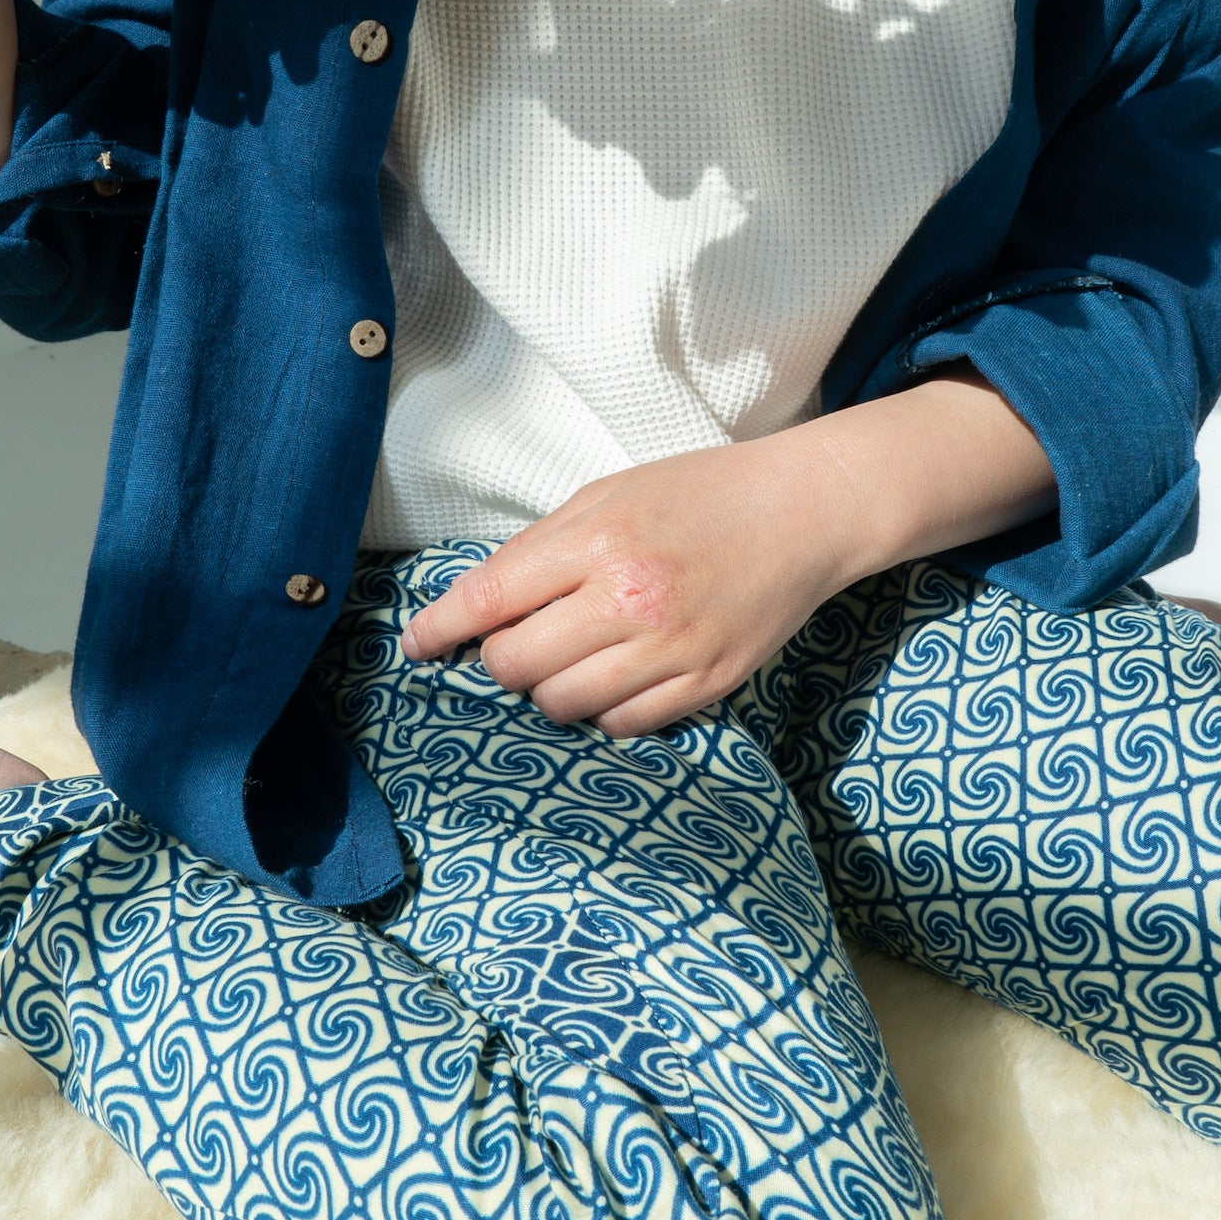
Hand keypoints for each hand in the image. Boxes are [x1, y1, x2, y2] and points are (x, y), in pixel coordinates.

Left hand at [401, 431, 859, 735]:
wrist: (803, 512)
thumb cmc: (699, 495)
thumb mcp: (608, 495)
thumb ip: (539, 549)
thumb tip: (474, 606)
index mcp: (598, 542)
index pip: (489, 600)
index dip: (439, 629)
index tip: (417, 645)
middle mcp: (631, 600)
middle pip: (515, 666)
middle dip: (502, 658)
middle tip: (522, 638)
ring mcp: (672, 649)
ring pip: (562, 706)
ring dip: (550, 688)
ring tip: (574, 655)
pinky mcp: (706, 684)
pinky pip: (622, 725)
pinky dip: (604, 708)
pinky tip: (618, 673)